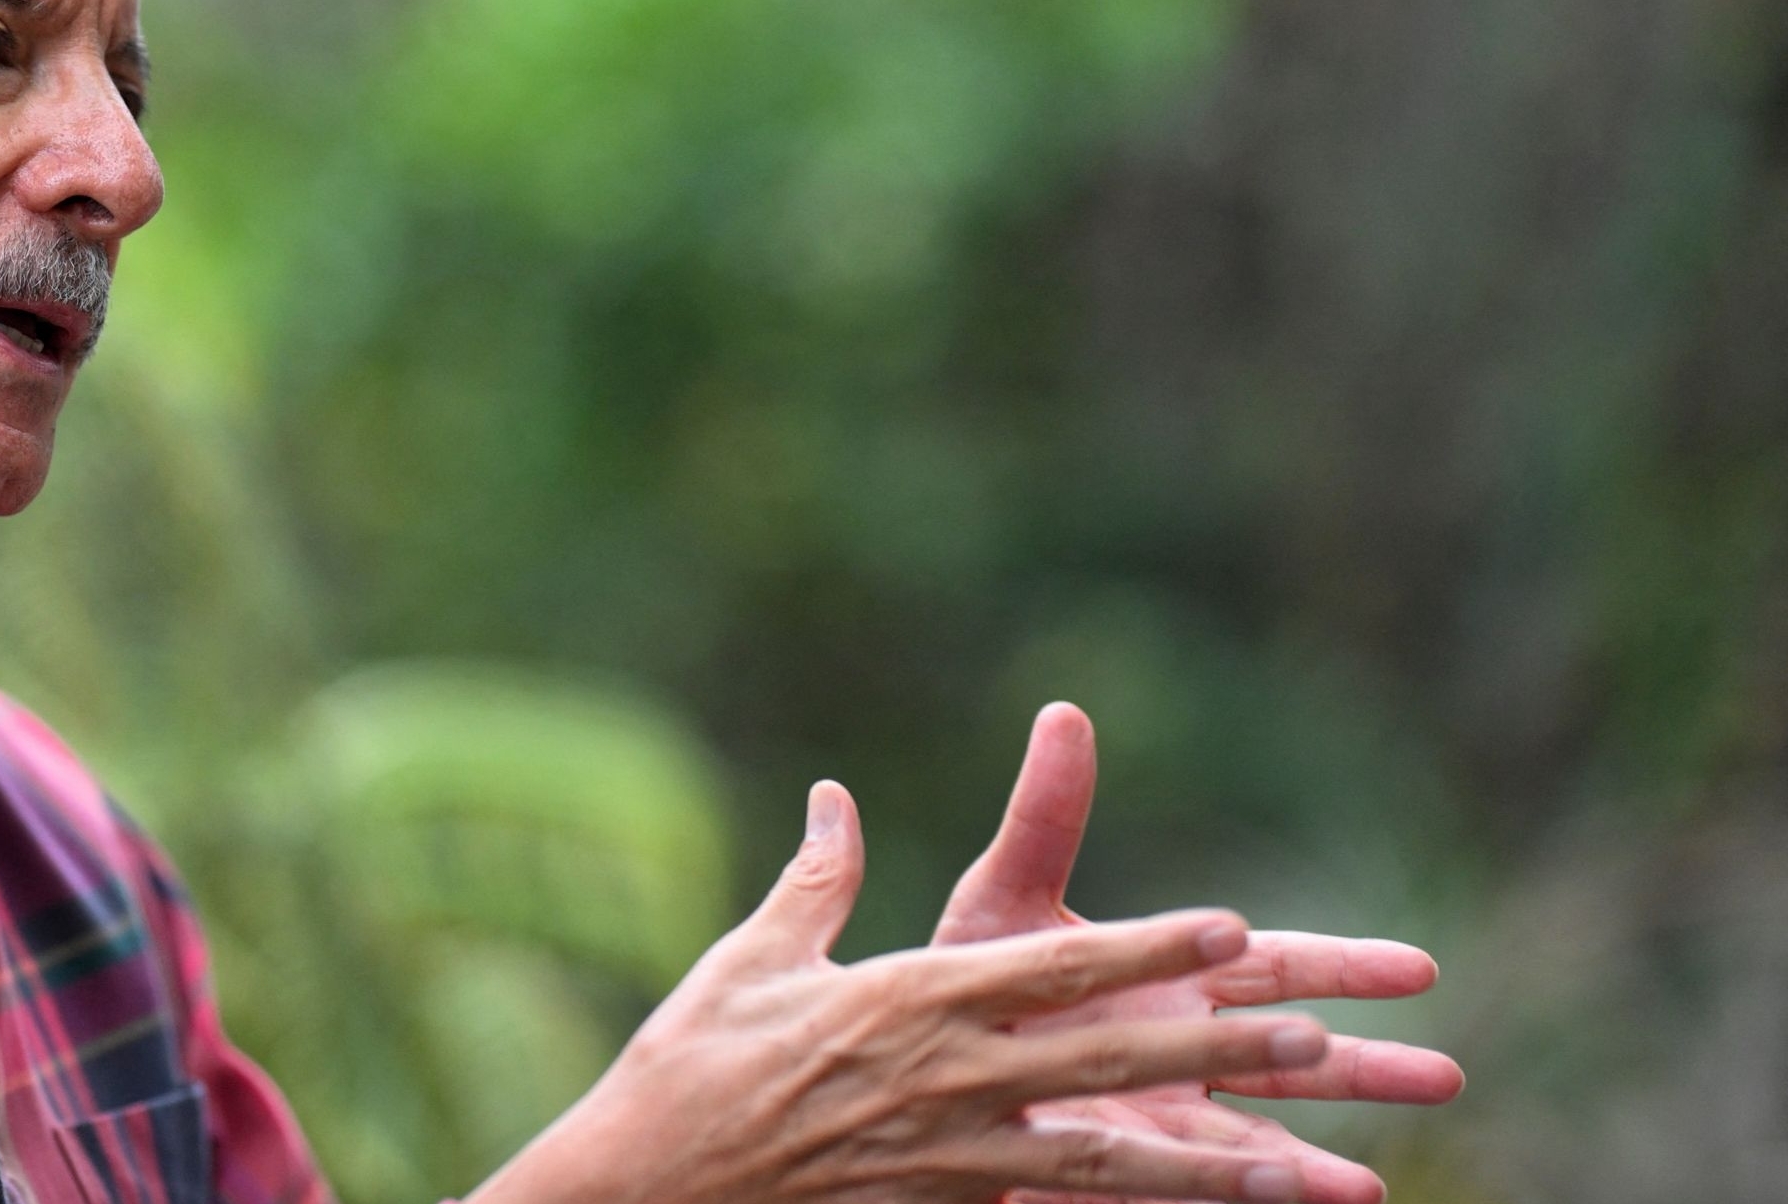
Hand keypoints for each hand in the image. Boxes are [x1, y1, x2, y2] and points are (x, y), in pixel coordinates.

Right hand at [473, 783, 1336, 1203]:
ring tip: (1305, 1167)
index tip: (1228, 927)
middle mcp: (942, 1075)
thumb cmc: (688, 1063)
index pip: (1052, 969)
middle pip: (1105, 1059)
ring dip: (1209, 1163)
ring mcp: (946, 1155)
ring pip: (1106, 1160)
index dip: (1146, 946)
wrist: (646, 1183)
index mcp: (907, 998)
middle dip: (1216, 1047)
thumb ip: (816, 881)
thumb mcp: (750, 958)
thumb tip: (836, 798)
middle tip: (1317, 1037)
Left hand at [932, 704, 1465, 1203]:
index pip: (1276, 966)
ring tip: (1364, 1188)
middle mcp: (1183, 1051)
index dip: (1346, 967)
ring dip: (1308, 1167)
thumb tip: (1063, 713)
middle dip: (1365, 1067)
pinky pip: (1191, 1192)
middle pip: (1293, 1059)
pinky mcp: (1123, 1173)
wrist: (911, 1066)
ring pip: (1253, 1143)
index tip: (1420, 968)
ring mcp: (1161, 1120)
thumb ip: (1045, 820)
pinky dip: (1237, 1199)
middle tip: (1446, 1075)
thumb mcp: (1004, 898)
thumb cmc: (971, 977)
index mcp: (1173, 978)